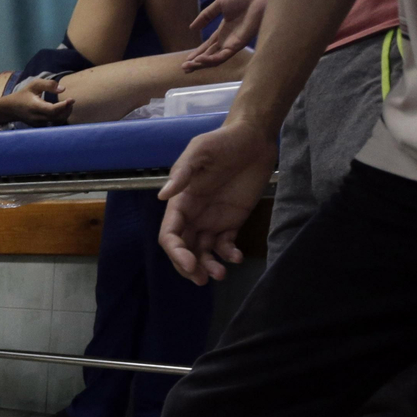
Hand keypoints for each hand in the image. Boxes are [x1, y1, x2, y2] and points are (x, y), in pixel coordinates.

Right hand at [0, 78, 75, 127]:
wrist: (11, 109)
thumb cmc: (24, 94)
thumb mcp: (34, 85)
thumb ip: (48, 84)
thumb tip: (63, 89)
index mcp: (35, 106)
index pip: (52, 110)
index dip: (64, 106)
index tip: (71, 99)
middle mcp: (37, 117)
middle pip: (57, 117)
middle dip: (67, 109)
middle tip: (71, 101)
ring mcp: (38, 124)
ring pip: (57, 122)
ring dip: (65, 115)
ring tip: (67, 106)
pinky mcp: (40, 127)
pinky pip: (54, 124)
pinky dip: (60, 118)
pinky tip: (62, 112)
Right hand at [156, 122, 277, 283]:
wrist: (254, 137)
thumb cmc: (223, 141)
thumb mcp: (199, 151)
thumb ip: (182, 173)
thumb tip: (162, 197)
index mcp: (181, 202)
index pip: (170, 234)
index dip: (175, 251)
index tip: (189, 263)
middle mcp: (194, 215)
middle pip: (184, 248)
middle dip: (189, 266)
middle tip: (202, 279)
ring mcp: (213, 219)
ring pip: (203, 251)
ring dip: (208, 266)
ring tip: (221, 274)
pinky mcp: (233, 220)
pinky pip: (226, 244)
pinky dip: (228, 255)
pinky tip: (237, 257)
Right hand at [182, 0, 271, 69]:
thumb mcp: (220, 4)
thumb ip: (206, 16)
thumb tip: (191, 28)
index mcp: (224, 30)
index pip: (208, 46)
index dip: (197, 53)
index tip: (186, 59)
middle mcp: (228, 39)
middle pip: (210, 55)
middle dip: (197, 62)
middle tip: (184, 68)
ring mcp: (233, 43)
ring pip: (215, 59)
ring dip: (201, 64)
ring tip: (189, 66)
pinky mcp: (239, 44)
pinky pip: (223, 56)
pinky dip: (211, 60)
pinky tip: (201, 60)